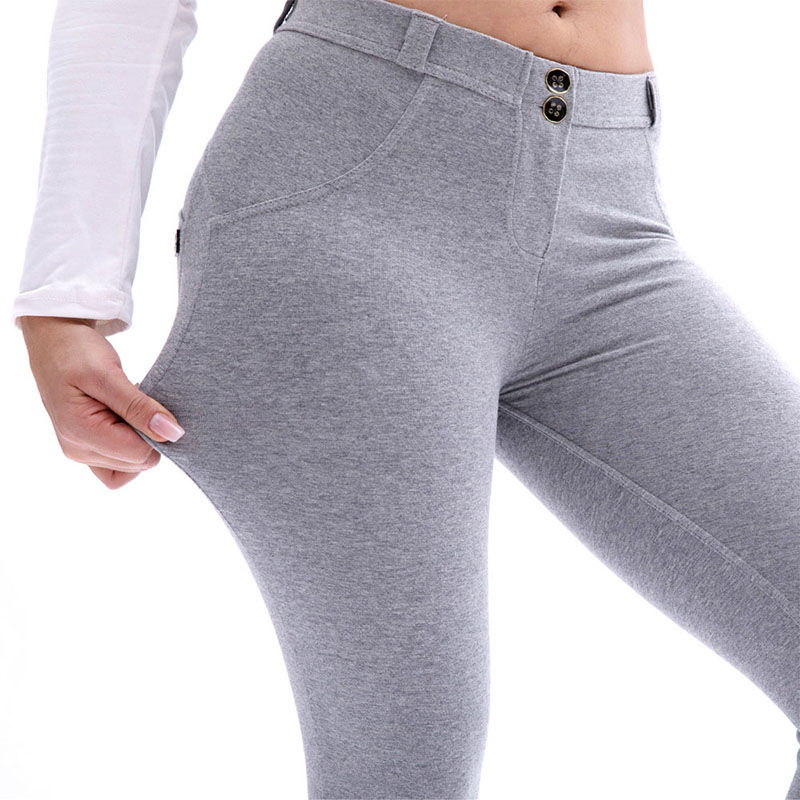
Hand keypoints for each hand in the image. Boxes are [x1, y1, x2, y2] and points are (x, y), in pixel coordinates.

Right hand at [20, 315, 184, 489]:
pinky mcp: (87, 448)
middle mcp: (78, 451)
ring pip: (133, 465)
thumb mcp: (109, 374)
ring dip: (141, 439)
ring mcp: (81, 453)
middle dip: (148, 435)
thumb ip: (139, 407)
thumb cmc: (75, 352)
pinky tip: (127, 419)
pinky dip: (131, 444)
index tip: (148, 402)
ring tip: (128, 408)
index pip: (140, 454)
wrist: (53, 341)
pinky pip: (121, 463)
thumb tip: (171, 434)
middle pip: (139, 462)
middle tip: (135, 402)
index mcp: (80, 434)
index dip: (156, 431)